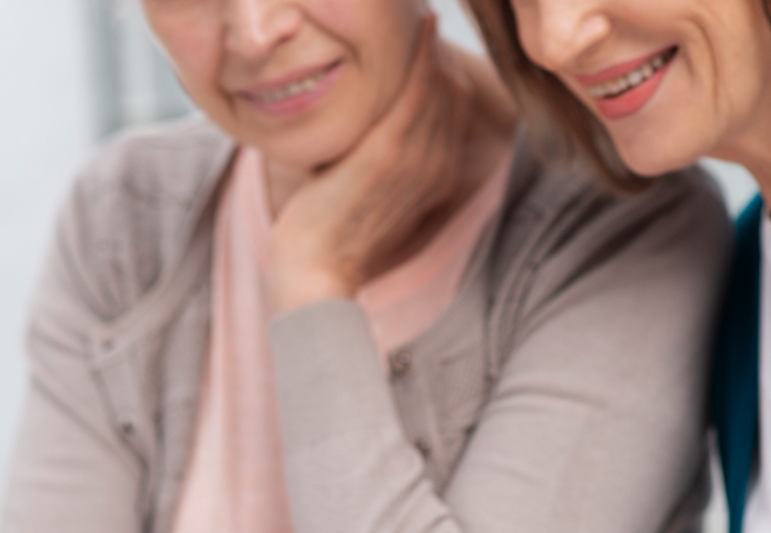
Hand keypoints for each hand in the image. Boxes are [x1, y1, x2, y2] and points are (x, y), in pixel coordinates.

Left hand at [268, 19, 509, 311]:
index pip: (453, 111)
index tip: (425, 41)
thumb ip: (379, 162)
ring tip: (420, 13)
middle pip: (452, 93)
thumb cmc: (331, 233)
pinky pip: (416, 90)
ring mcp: (416, 160)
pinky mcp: (388, 152)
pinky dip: (421, 55)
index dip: (443, 73)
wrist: (316, 269)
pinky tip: (421, 25)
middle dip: (439, 53)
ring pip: (439, 86)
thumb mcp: (367, 193)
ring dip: (432, 46)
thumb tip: (364, 132)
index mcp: (437, 179)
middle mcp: (436, 168)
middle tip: (422, 16)